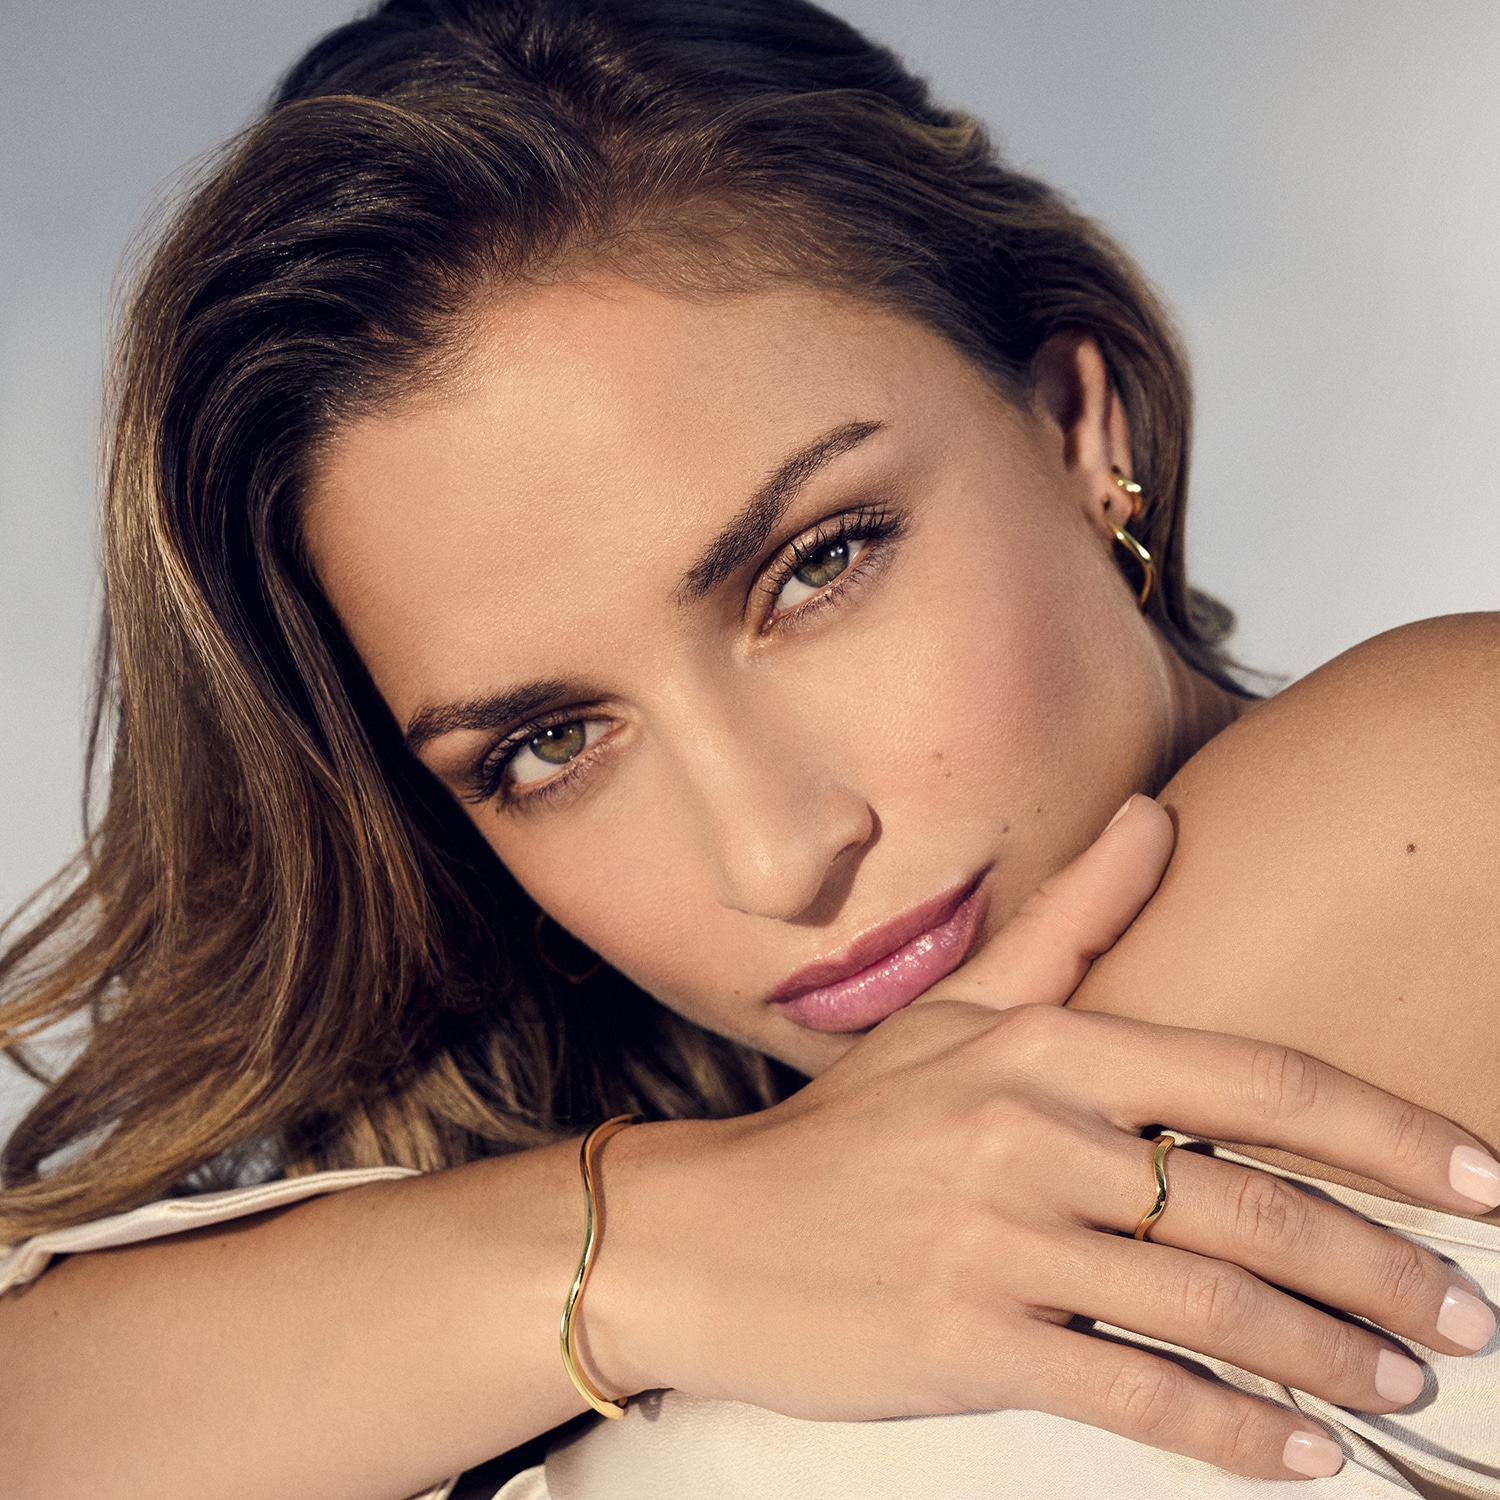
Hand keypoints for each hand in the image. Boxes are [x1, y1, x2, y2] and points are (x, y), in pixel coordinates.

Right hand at [589, 797, 1498, 1480]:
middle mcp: (1027, 1131)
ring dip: (1333, 1359)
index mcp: (1039, 1044)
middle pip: (1253, 1207)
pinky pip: (1134, 1392)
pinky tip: (1301, 1456)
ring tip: (1408, 1387)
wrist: (705, 1234)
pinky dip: (1233, 1433)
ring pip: (1212, 1309)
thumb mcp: (954, 1014)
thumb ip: (1071, 922)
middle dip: (1387, 1269)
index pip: (1250, 1081)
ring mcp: (994, 1239)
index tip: (1481, 1179)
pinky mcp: (967, 1340)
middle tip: (1472, 1314)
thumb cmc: (844, 1129)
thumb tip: (1156, 815)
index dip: (1385, 1132)